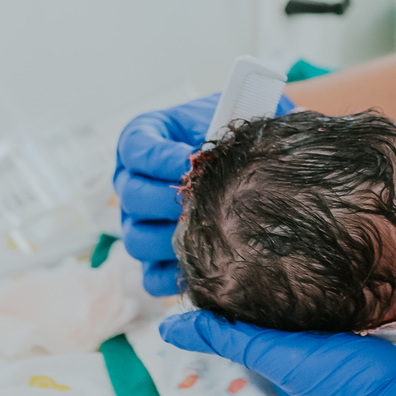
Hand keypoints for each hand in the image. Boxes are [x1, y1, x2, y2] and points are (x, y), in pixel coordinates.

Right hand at [115, 93, 292, 294]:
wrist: (246, 162)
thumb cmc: (229, 136)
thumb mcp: (226, 118)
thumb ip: (226, 126)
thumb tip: (262, 136)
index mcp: (141, 143)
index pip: (136, 149)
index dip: (159, 157)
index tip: (190, 160)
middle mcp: (132, 184)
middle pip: (132, 198)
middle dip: (168, 200)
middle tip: (202, 200)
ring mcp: (139, 223)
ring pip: (137, 239)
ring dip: (171, 239)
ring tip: (208, 232)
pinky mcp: (153, 259)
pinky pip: (152, 277)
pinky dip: (175, 275)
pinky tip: (207, 267)